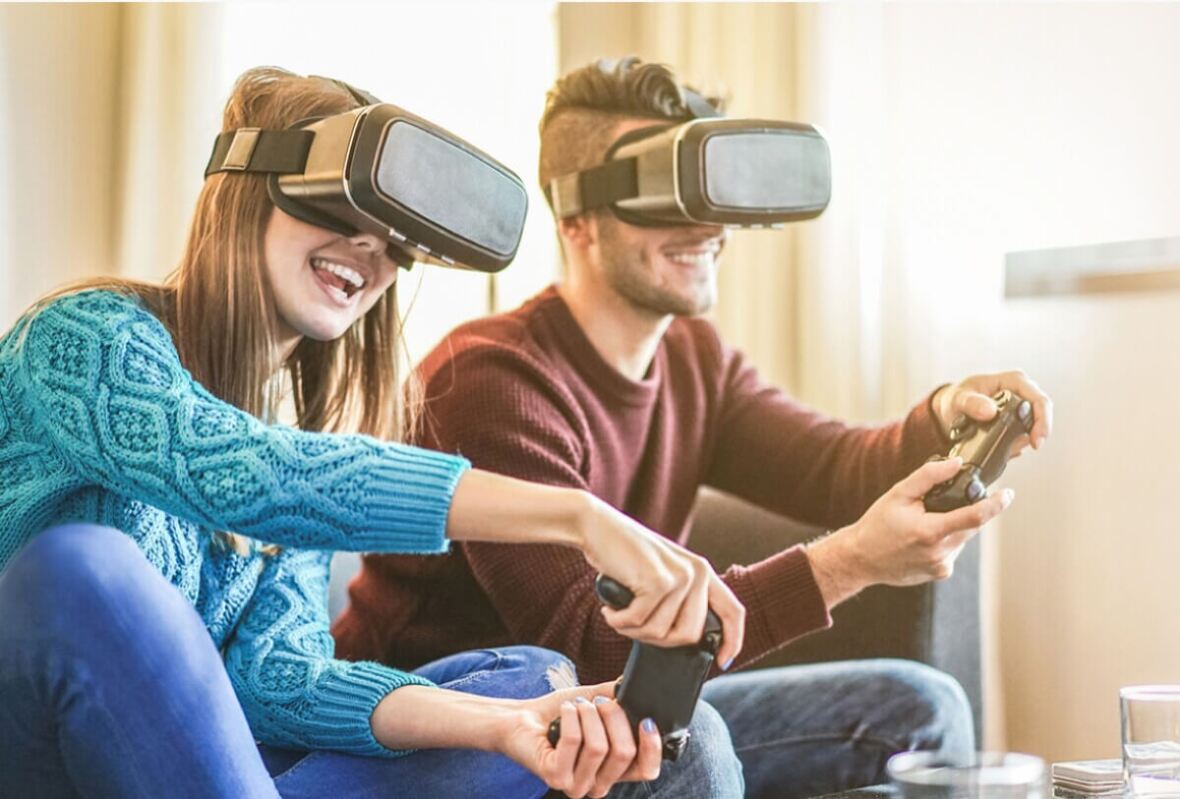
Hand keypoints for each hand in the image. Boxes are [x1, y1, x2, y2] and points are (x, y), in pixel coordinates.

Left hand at [503, 683, 661, 797]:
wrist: (522, 719)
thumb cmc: (560, 714)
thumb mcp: (596, 704)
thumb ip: (620, 700)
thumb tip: (637, 686)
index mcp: (613, 771)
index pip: (646, 769)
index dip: (652, 746)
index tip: (646, 719)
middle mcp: (597, 784)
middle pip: (625, 753)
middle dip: (614, 717)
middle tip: (599, 702)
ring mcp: (576, 784)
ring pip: (599, 747)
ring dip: (589, 715)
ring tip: (577, 705)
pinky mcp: (555, 776)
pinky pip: (574, 741)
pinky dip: (572, 716)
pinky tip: (566, 709)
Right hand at [577, 495, 744, 668]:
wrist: (596, 526)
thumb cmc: (623, 557)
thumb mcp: (661, 576)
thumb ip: (678, 601)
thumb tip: (685, 641)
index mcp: (702, 571)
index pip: (733, 611)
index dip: (733, 641)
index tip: (724, 662)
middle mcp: (697, 572)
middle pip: (690, 635)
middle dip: (658, 641)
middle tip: (634, 627)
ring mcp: (679, 576)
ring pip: (661, 633)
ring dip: (633, 631)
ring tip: (619, 612)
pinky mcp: (657, 581)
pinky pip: (639, 622)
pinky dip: (619, 621)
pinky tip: (609, 608)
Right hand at [808, 457, 1012, 604]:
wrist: (861, 559)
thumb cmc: (877, 525)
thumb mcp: (898, 494)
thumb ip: (929, 476)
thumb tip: (956, 464)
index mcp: (930, 532)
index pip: (975, 517)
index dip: (996, 505)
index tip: (1008, 494)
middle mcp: (940, 552)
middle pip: (971, 526)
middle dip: (964, 511)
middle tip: (938, 506)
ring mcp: (941, 565)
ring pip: (962, 538)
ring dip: (952, 527)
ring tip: (922, 525)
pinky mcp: (940, 573)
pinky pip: (953, 550)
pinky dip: (944, 540)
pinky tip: (922, 540)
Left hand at [932, 370, 1052, 453]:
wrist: (950, 409)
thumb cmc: (956, 398)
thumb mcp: (957, 399)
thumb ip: (971, 403)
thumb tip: (990, 411)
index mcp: (1012, 381)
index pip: (1037, 399)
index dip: (1042, 420)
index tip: (1035, 440)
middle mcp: (1021, 392)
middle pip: (1042, 415)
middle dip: (1035, 435)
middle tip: (1022, 449)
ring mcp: (1020, 408)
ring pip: (1033, 428)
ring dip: (1021, 442)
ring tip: (1002, 447)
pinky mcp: (1016, 422)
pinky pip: (1024, 436)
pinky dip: (1014, 445)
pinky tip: (1002, 448)